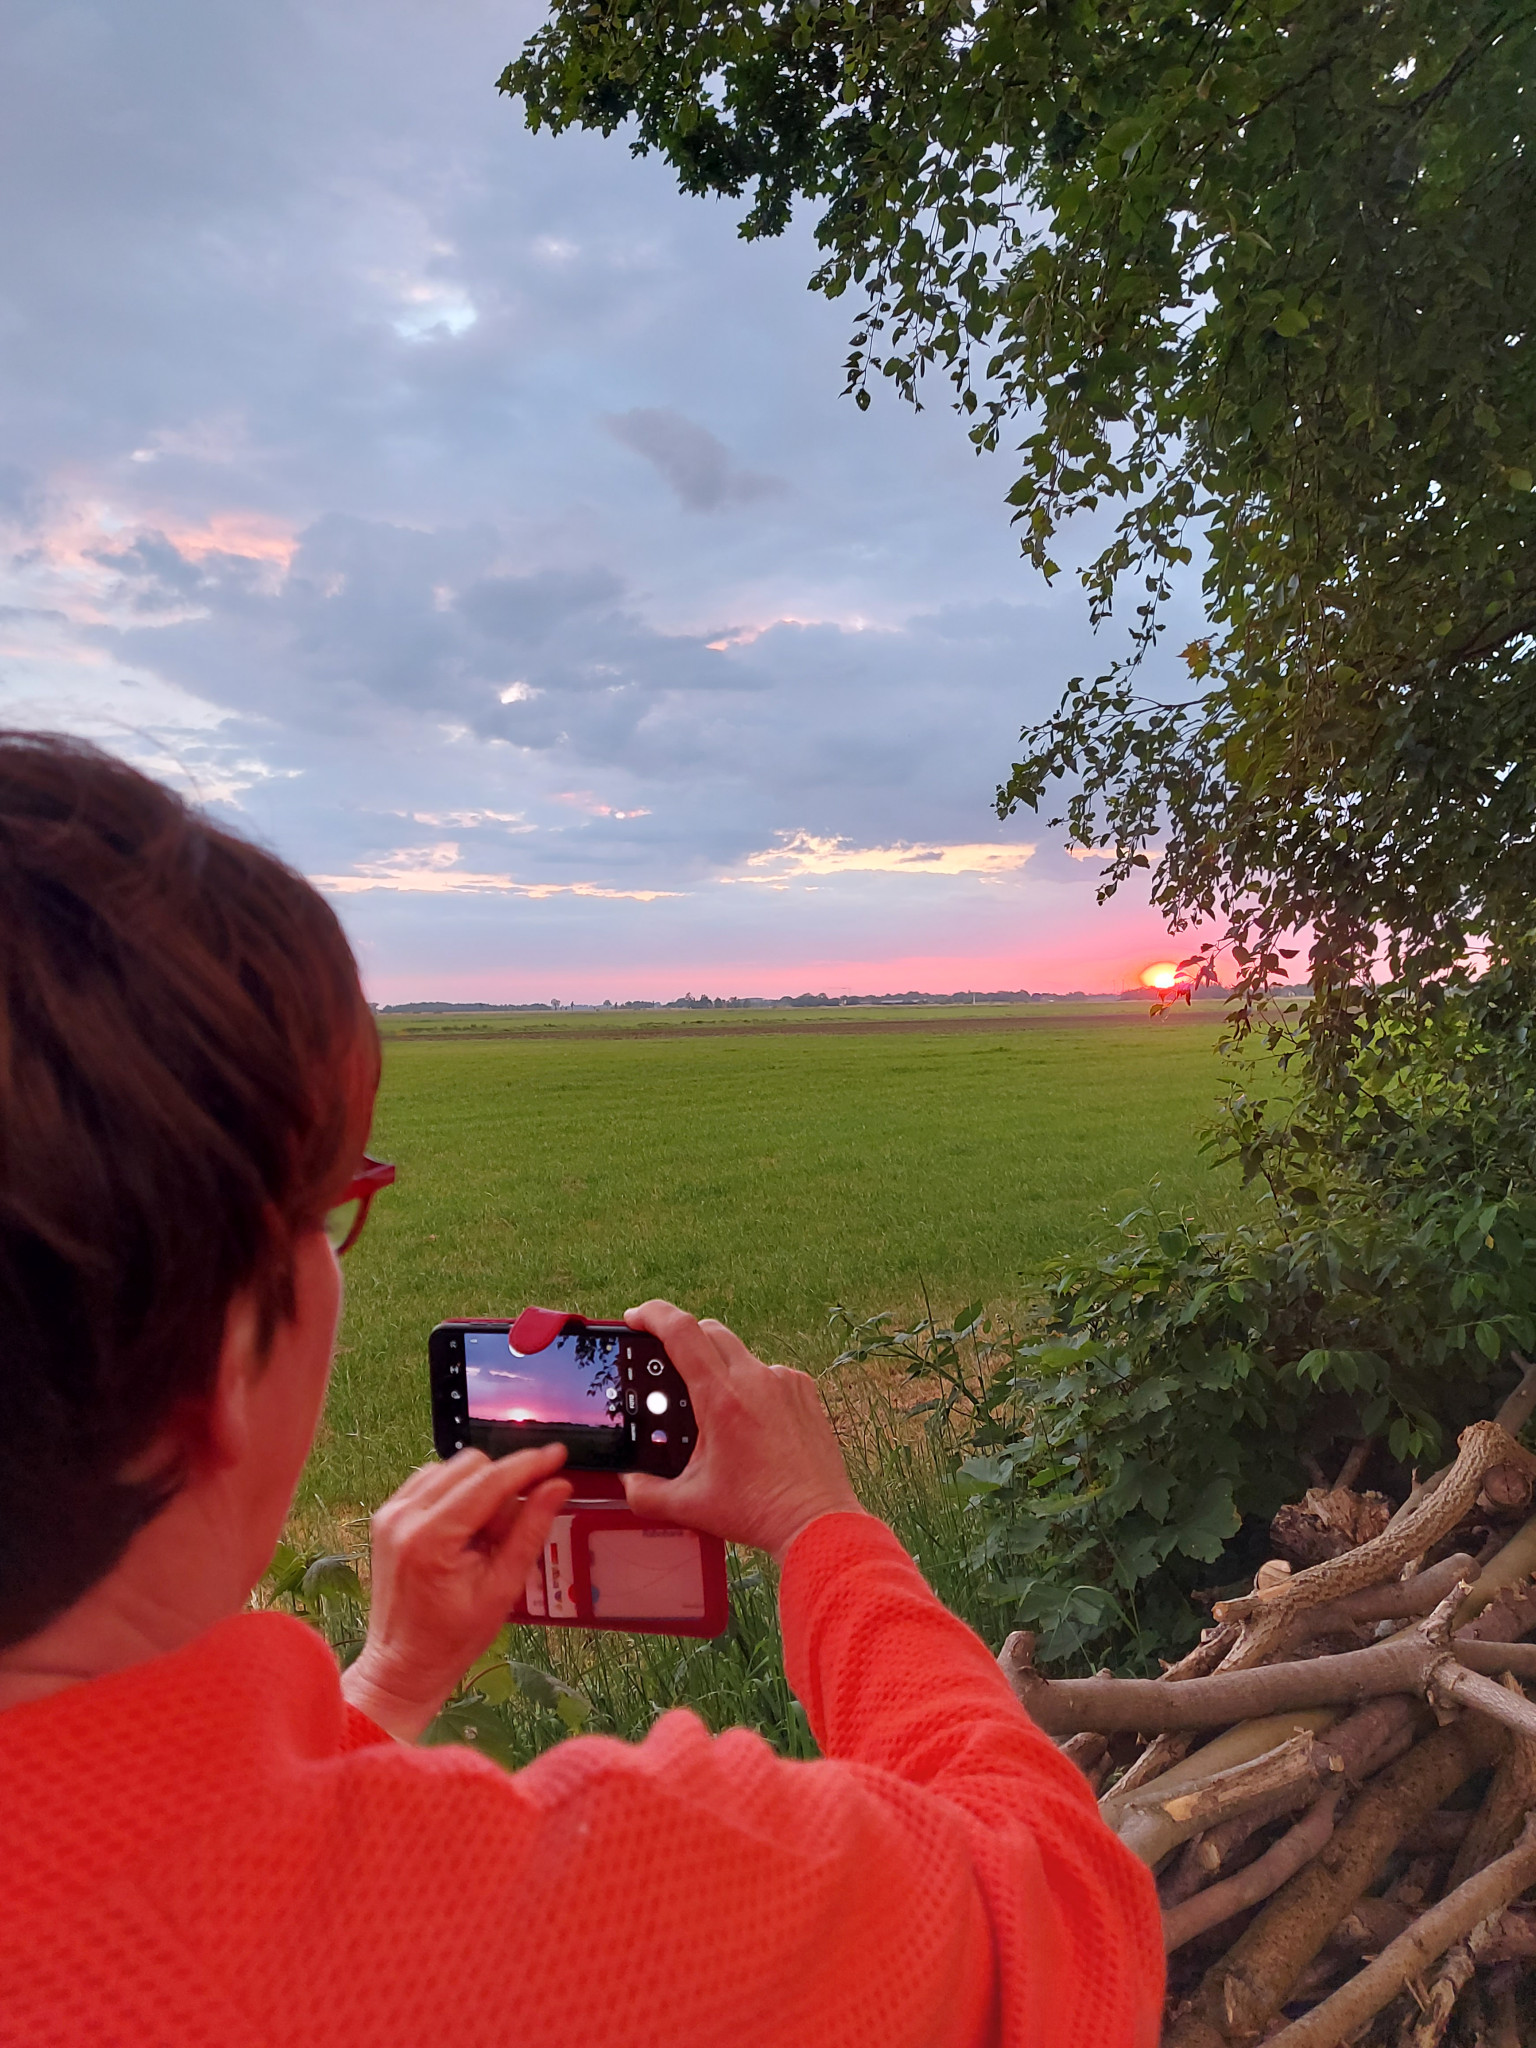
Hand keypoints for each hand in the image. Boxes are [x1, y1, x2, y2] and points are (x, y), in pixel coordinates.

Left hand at [341, 1445, 570, 1740]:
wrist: (402, 1664)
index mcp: (432, 1539)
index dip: (528, 1465)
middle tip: (512, 1527)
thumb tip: (558, 1486)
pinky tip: (464, 1528)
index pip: (489, 1481)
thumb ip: (530, 1531)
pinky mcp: (386, 1516)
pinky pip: (430, 1480)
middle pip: (470, 1465)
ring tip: (485, 1535)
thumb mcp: (503, 1589)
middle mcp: (404, 1516)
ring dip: (479, 1488)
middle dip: (503, 1484)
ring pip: (451, 1468)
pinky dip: (456, 1493)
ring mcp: (390, 1513)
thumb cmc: (454, 1638)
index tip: (558, 1454)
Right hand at [620, 1301, 864, 1559]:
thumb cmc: (758, 1511)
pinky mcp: (803, 1390)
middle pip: (708, 1330)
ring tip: (708, 1403)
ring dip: (717, 1363)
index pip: (681, 1332)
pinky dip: (749, 1383)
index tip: (635, 1317)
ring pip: (739, 1351)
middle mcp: (755, 1379)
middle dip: (680, 1337)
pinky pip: (766, 1371)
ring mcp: (783, 1381)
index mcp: (721, 1399)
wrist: (817, 1520)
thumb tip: (627, 1482)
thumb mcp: (690, 1505)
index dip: (652, 1315)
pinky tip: (746, 1418)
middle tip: (664, 1360)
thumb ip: (645, 1493)